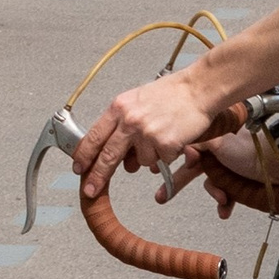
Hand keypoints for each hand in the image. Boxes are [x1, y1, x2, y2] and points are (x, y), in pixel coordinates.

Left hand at [76, 68, 223, 197]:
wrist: (199, 89)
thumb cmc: (173, 93)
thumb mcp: (139, 101)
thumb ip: (125, 125)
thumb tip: (121, 157)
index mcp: (120, 108)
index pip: (94, 136)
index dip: (84, 155)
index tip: (79, 167)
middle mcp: (130, 120)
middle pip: (108, 156)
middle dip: (97, 176)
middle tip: (90, 190)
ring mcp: (147, 133)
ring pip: (141, 162)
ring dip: (150, 156)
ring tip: (162, 136)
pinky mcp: (165, 144)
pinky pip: (161, 161)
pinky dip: (168, 154)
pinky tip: (174, 137)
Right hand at [171, 126, 277, 217]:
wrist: (276, 163)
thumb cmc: (249, 150)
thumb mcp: (218, 142)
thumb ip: (198, 143)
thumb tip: (185, 150)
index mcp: (211, 142)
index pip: (187, 152)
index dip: (177, 163)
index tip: (163, 173)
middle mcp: (218, 155)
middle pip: (193, 171)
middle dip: (177, 185)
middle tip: (162, 196)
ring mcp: (229, 170)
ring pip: (212, 186)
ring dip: (215, 195)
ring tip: (223, 199)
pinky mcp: (239, 183)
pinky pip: (227, 196)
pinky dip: (226, 204)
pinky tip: (226, 209)